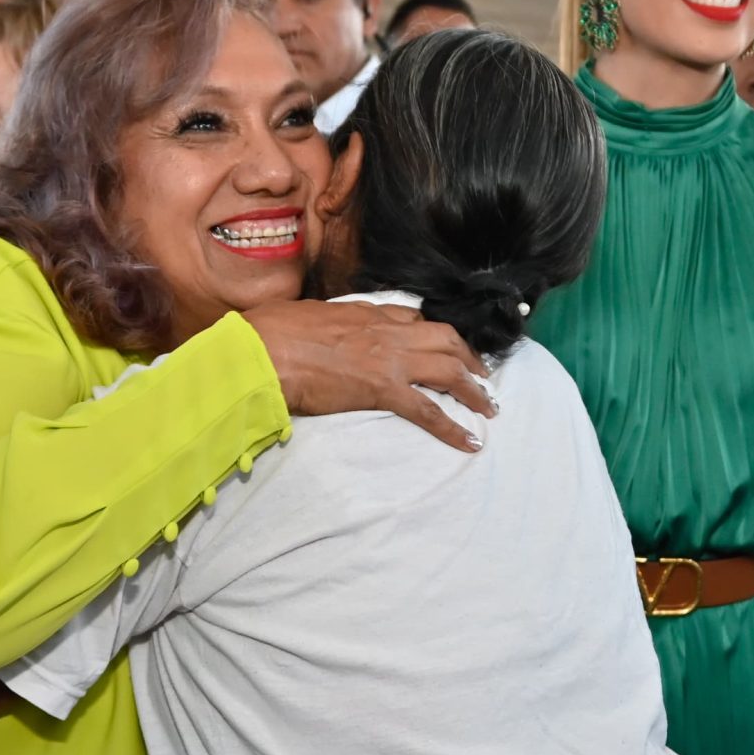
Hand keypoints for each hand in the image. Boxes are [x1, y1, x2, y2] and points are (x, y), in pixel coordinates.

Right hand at [247, 298, 494, 454]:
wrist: (264, 350)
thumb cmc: (272, 331)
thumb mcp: (309, 314)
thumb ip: (329, 322)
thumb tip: (322, 329)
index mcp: (367, 313)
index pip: (413, 317)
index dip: (434, 333)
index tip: (444, 345)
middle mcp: (387, 331)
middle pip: (445, 338)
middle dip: (469, 357)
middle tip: (483, 376)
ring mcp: (389, 359)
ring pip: (449, 370)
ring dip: (474, 390)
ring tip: (489, 407)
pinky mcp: (383, 389)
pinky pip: (428, 410)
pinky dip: (453, 427)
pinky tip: (469, 441)